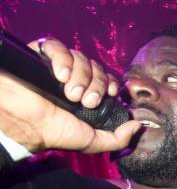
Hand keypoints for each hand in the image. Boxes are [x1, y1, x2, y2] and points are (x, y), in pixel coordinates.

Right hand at [0, 37, 139, 153]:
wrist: (27, 125)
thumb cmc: (56, 133)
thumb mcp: (93, 142)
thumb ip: (118, 138)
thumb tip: (137, 125)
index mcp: (88, 94)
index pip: (107, 79)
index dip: (111, 84)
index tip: (109, 94)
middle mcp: (75, 78)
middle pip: (97, 68)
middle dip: (96, 85)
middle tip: (86, 101)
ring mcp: (58, 66)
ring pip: (81, 57)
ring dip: (81, 76)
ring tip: (70, 93)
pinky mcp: (41, 56)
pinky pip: (58, 46)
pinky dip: (63, 59)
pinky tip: (60, 75)